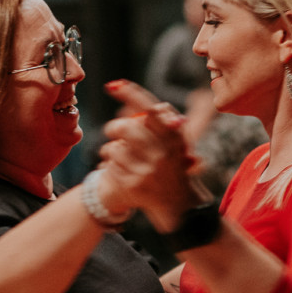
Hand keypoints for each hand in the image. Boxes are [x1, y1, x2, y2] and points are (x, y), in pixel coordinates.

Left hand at [100, 80, 204, 228]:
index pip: (150, 109)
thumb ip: (160, 122)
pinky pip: (109, 168)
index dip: (130, 94)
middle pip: (125, 128)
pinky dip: (109, 167)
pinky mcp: (134, 188)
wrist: (181, 207)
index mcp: (173, 138)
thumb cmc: (175, 168)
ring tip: (119, 156)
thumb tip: (130, 104)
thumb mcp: (176, 144)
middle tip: (114, 131)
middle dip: (114, 128)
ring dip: (110, 151)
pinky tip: (119, 171)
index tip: (113, 85)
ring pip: (114, 149)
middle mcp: (162, 154)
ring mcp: (147, 172)